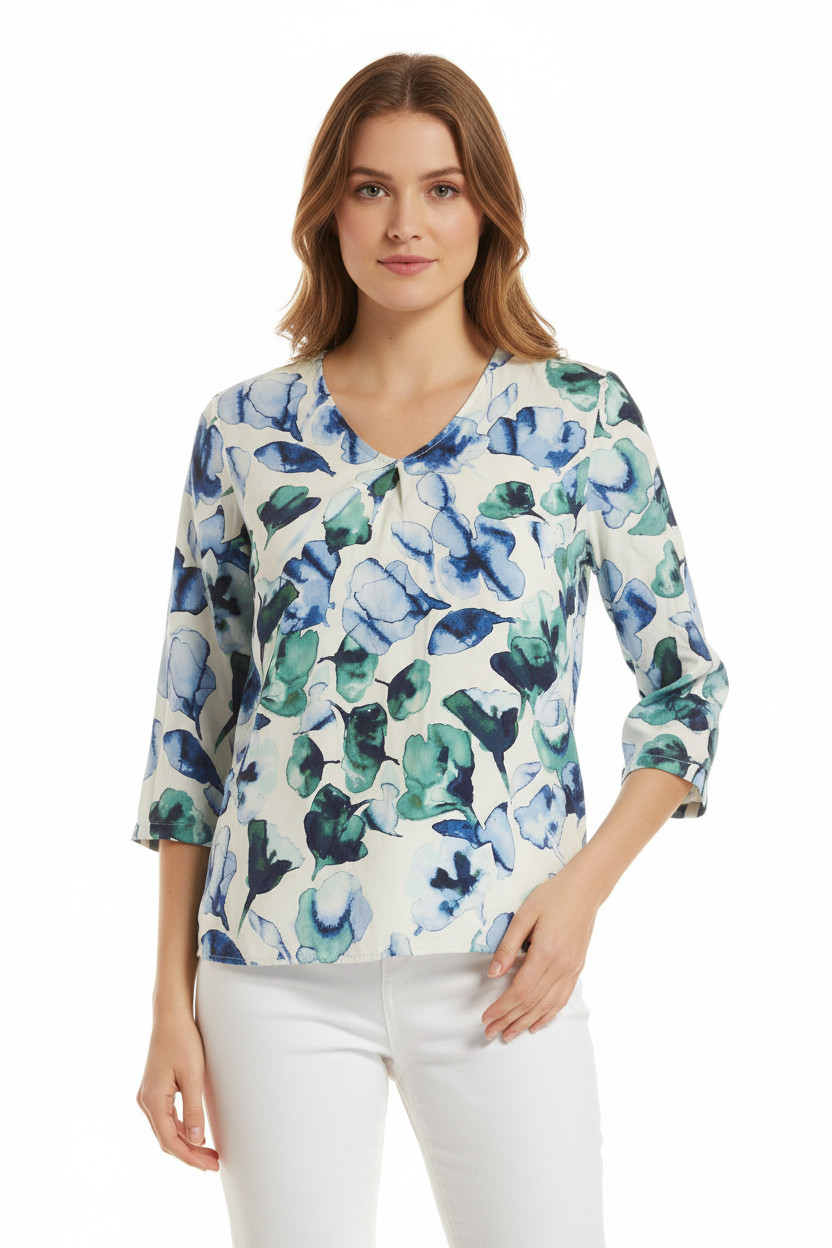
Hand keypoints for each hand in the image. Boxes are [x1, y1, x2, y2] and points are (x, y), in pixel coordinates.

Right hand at [136, 1013, 219, 1170]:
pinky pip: (166, 1118)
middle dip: (190, 1154)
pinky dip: (180, 1129)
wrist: (171, 1016)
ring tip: (209, 1153)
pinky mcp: (154, 1090)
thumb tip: (195, 1140)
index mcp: (152, 1100)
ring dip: (186, 1143)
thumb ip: (193, 1110)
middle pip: (166, 1139)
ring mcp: (148, 1096)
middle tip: (214, 1163)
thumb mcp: (193, 1076)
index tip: (210, 1165)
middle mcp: (145, 1101)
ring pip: (165, 1130)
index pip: (170, 1140)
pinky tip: (196, 1134)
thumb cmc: (183, 1041)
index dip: (190, 1156)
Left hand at [480, 866, 600, 1041]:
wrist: (586, 889)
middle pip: (532, 1003)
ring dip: (526, 1023)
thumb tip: (492, 974)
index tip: (486, 1018)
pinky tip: (536, 1025)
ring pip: (547, 1006)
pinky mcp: (577, 968)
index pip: (519, 991)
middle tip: (490, 1033)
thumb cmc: (552, 896)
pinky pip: (562, 999)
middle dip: (509, 1020)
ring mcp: (572, 969)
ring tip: (509, 1035)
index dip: (501, 1008)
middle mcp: (561, 966)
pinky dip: (548, 1015)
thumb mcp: (524, 914)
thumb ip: (508, 946)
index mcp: (545, 953)